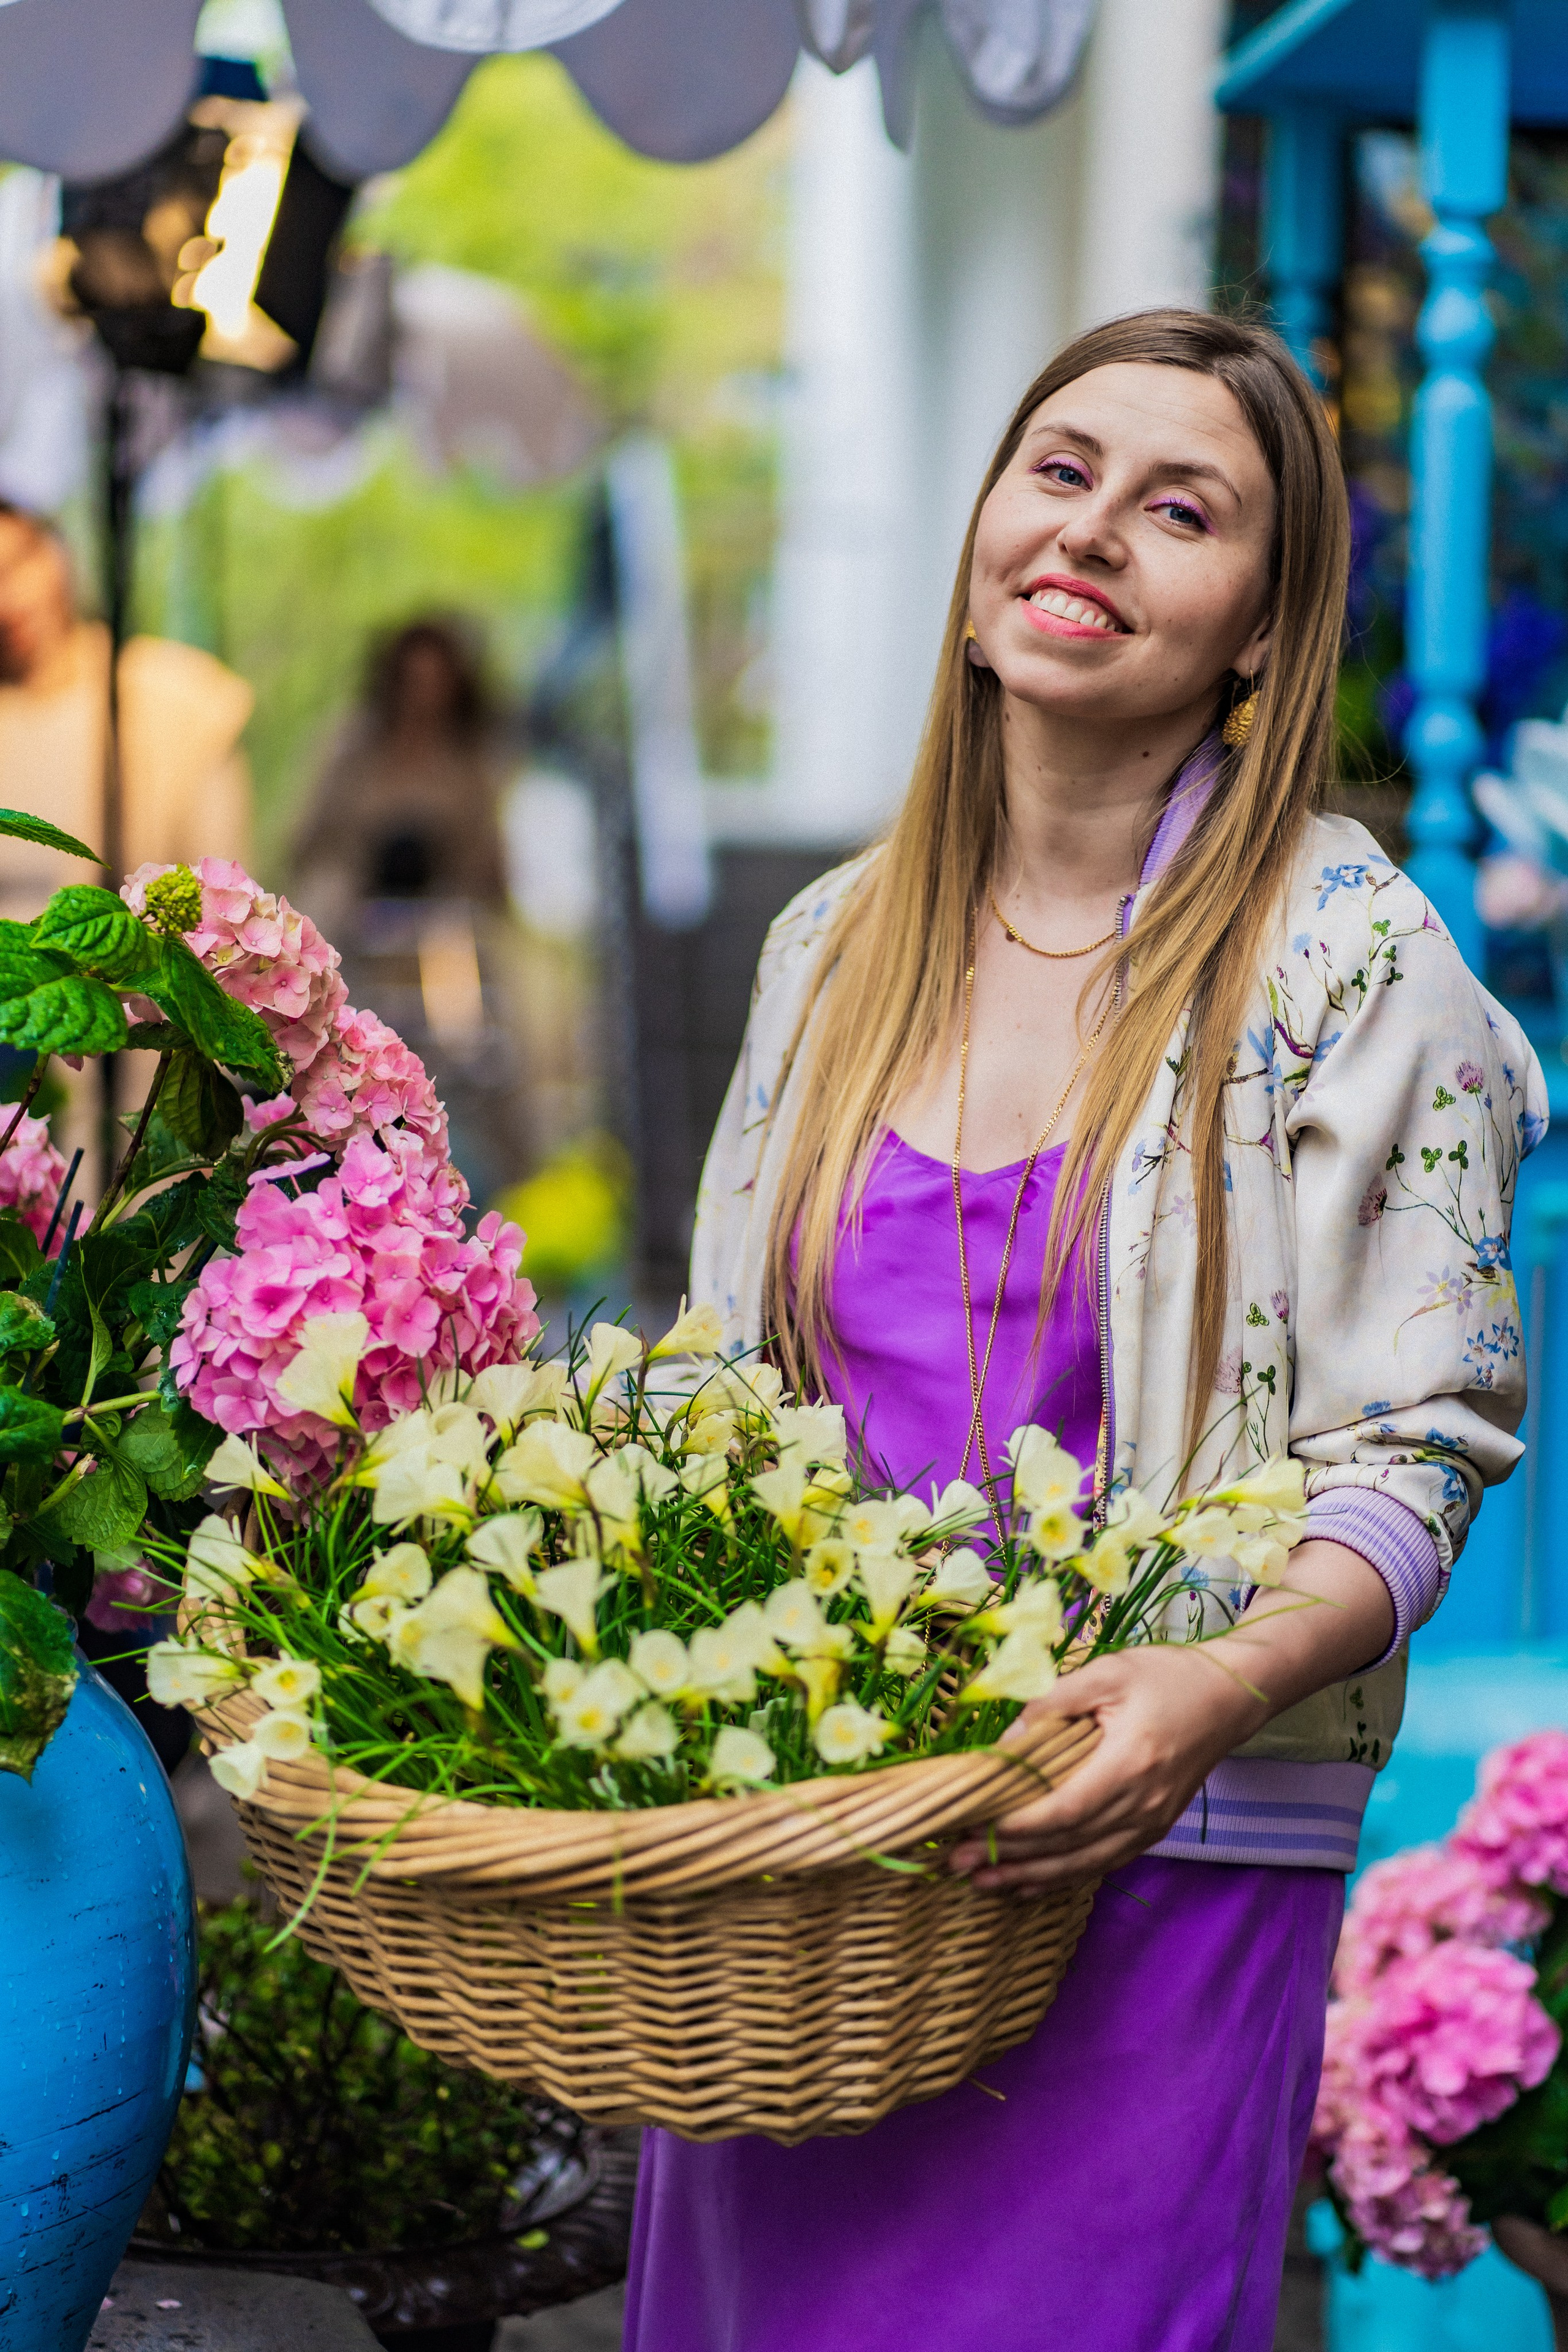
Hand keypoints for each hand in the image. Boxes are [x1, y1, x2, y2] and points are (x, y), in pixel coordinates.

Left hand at [946, 1537, 1394, 1893]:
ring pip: (1084, 1864)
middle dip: (1009, 1858)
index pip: (1066, 1810)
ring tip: (980, 1881)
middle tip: (954, 1862)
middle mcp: (1144, 1803)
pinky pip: (1103, 1862)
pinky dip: (1063, 1876)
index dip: (1018, 1826)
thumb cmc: (1165, 1676)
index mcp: (1131, 1762)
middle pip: (1069, 1845)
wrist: (1229, 1697)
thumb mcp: (1106, 1671)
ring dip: (1030, 1877)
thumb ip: (1052, 1704)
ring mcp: (1152, 1822)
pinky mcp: (1153, 1828)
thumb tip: (1005, 1743)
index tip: (971, 1828)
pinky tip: (1028, 1882)